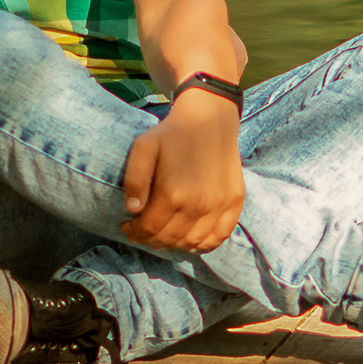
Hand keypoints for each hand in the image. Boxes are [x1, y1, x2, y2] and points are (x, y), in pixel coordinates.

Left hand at [119, 94, 244, 252]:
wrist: (209, 118)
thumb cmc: (172, 133)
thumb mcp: (144, 148)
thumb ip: (134, 180)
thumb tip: (133, 210)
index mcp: (173, 193)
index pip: (150, 228)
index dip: (135, 232)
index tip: (128, 227)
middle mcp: (198, 205)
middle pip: (170, 238)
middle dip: (150, 240)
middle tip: (141, 234)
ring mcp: (219, 206)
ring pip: (193, 243)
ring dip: (174, 245)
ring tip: (163, 236)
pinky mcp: (234, 203)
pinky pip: (219, 237)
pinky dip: (203, 245)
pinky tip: (190, 240)